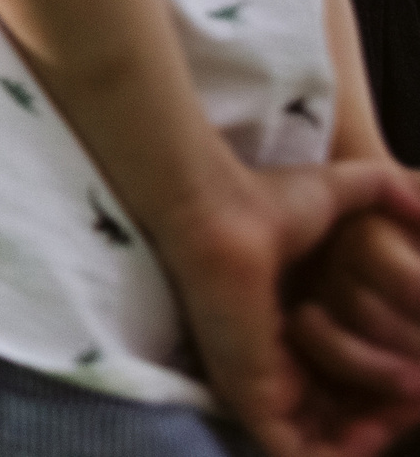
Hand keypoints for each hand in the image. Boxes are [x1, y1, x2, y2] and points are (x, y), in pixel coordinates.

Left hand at [154, 159, 419, 456]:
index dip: (395, 385)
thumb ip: (387, 190)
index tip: (418, 374)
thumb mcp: (343, 196)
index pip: (353, 380)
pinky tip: (375, 426)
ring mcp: (263, 386)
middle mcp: (279, 364)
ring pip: (330, 440)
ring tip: (401, 410)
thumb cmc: (270, 201)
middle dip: (389, 415)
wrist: (220, 211)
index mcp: (295, 330)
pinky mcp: (251, 398)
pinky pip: (299, 453)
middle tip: (414, 398)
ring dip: (374, 432)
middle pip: (346, 416)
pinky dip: (342, 452)